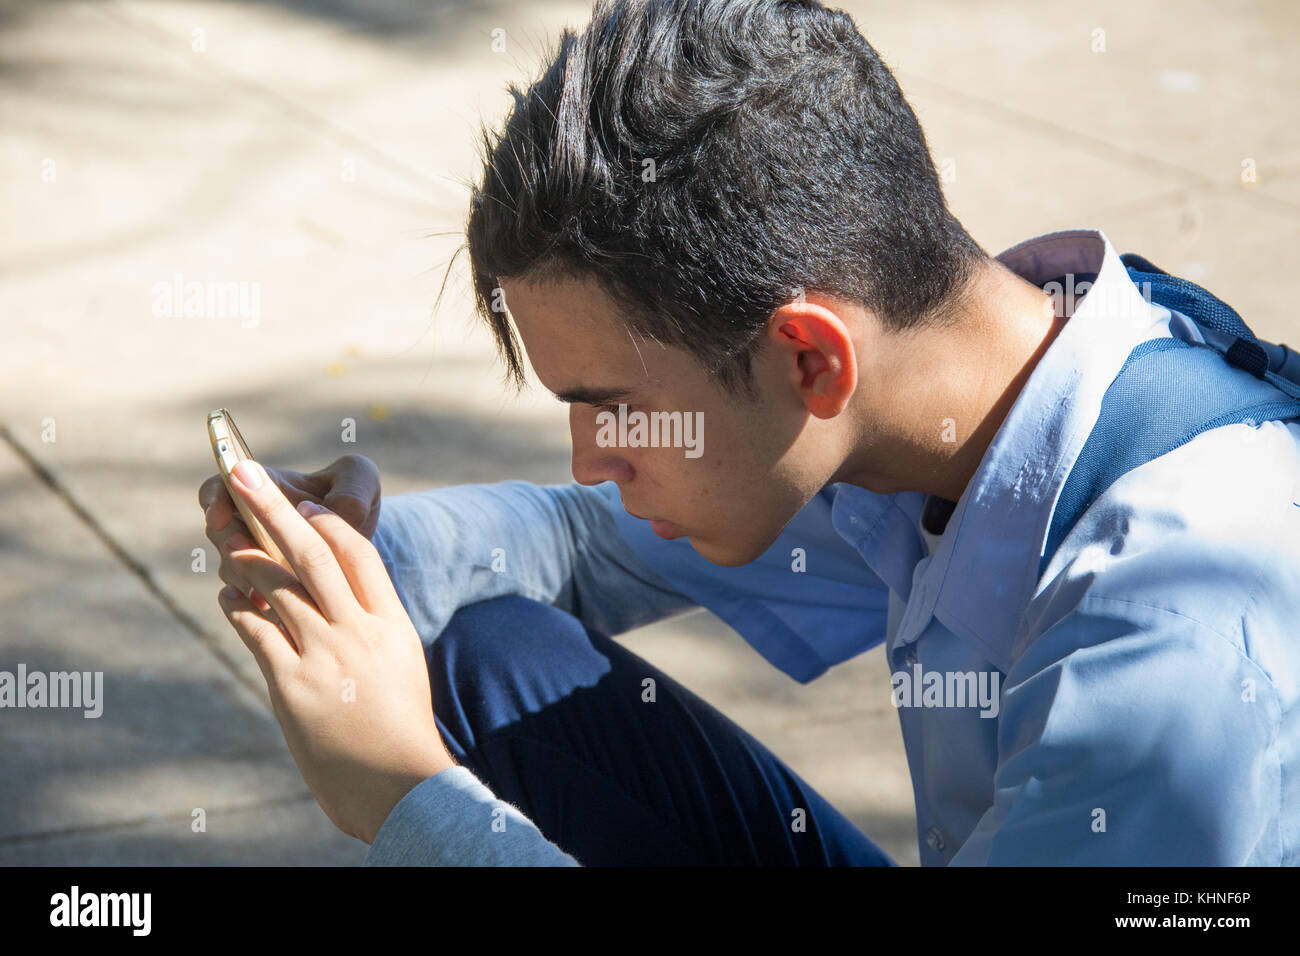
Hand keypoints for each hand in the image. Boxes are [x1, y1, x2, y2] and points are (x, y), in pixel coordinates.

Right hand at [200, 454, 381, 611]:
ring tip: (266, 587)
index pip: (219, 488)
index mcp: (268, 488)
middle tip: (244, 554)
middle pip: (220, 534)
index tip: (220, 517)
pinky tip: (278, 613)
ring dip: (245, 578)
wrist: (362, 546)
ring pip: (233, 570)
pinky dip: (261, 605)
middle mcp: (253, 523)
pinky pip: (251, 600)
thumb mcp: (361, 482)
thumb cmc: (355, 500)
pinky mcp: (269, 591)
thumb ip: (350, 492)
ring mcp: (258, 559)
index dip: (214, 501)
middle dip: (230, 546)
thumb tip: (337, 516)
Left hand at [215, 459, 454, 843]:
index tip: (305, 503)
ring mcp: (324, 657)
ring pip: (276, 587)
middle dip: (273, 509)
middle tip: (243, 475)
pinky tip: (226, 596)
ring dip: (245, 559)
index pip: (359, 554)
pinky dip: (236, 607)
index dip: (329, 523)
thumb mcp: (399, 664)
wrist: (399, 785)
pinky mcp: (292, 686)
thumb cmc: (399, 726)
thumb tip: (331, 595)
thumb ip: (369, 626)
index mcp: (390, 623)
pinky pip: (256, 631)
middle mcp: (358, 632)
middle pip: (313, 554)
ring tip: (226, 543)